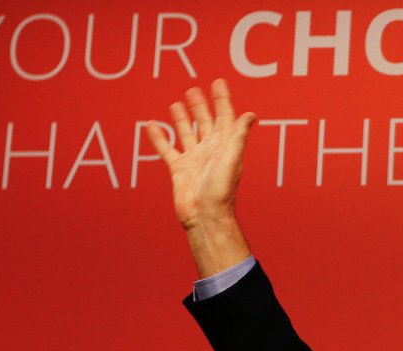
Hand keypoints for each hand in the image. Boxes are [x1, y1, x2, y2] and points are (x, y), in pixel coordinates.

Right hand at [147, 79, 256, 276]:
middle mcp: (210, 150)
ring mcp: (194, 159)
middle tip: (194, 89)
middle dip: (201, 105)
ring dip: (182, 118)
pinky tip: (151, 125)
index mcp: (225, 146)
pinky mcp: (179, 169)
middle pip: (205, 122)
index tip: (218, 82)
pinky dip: (158, 137)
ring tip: (176, 103)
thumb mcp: (232, 158)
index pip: (225, 117)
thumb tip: (251, 114)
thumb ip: (239, 136)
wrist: (204, 215)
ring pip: (186, 133)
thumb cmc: (221, 190)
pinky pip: (167, 149)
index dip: (222, 99)